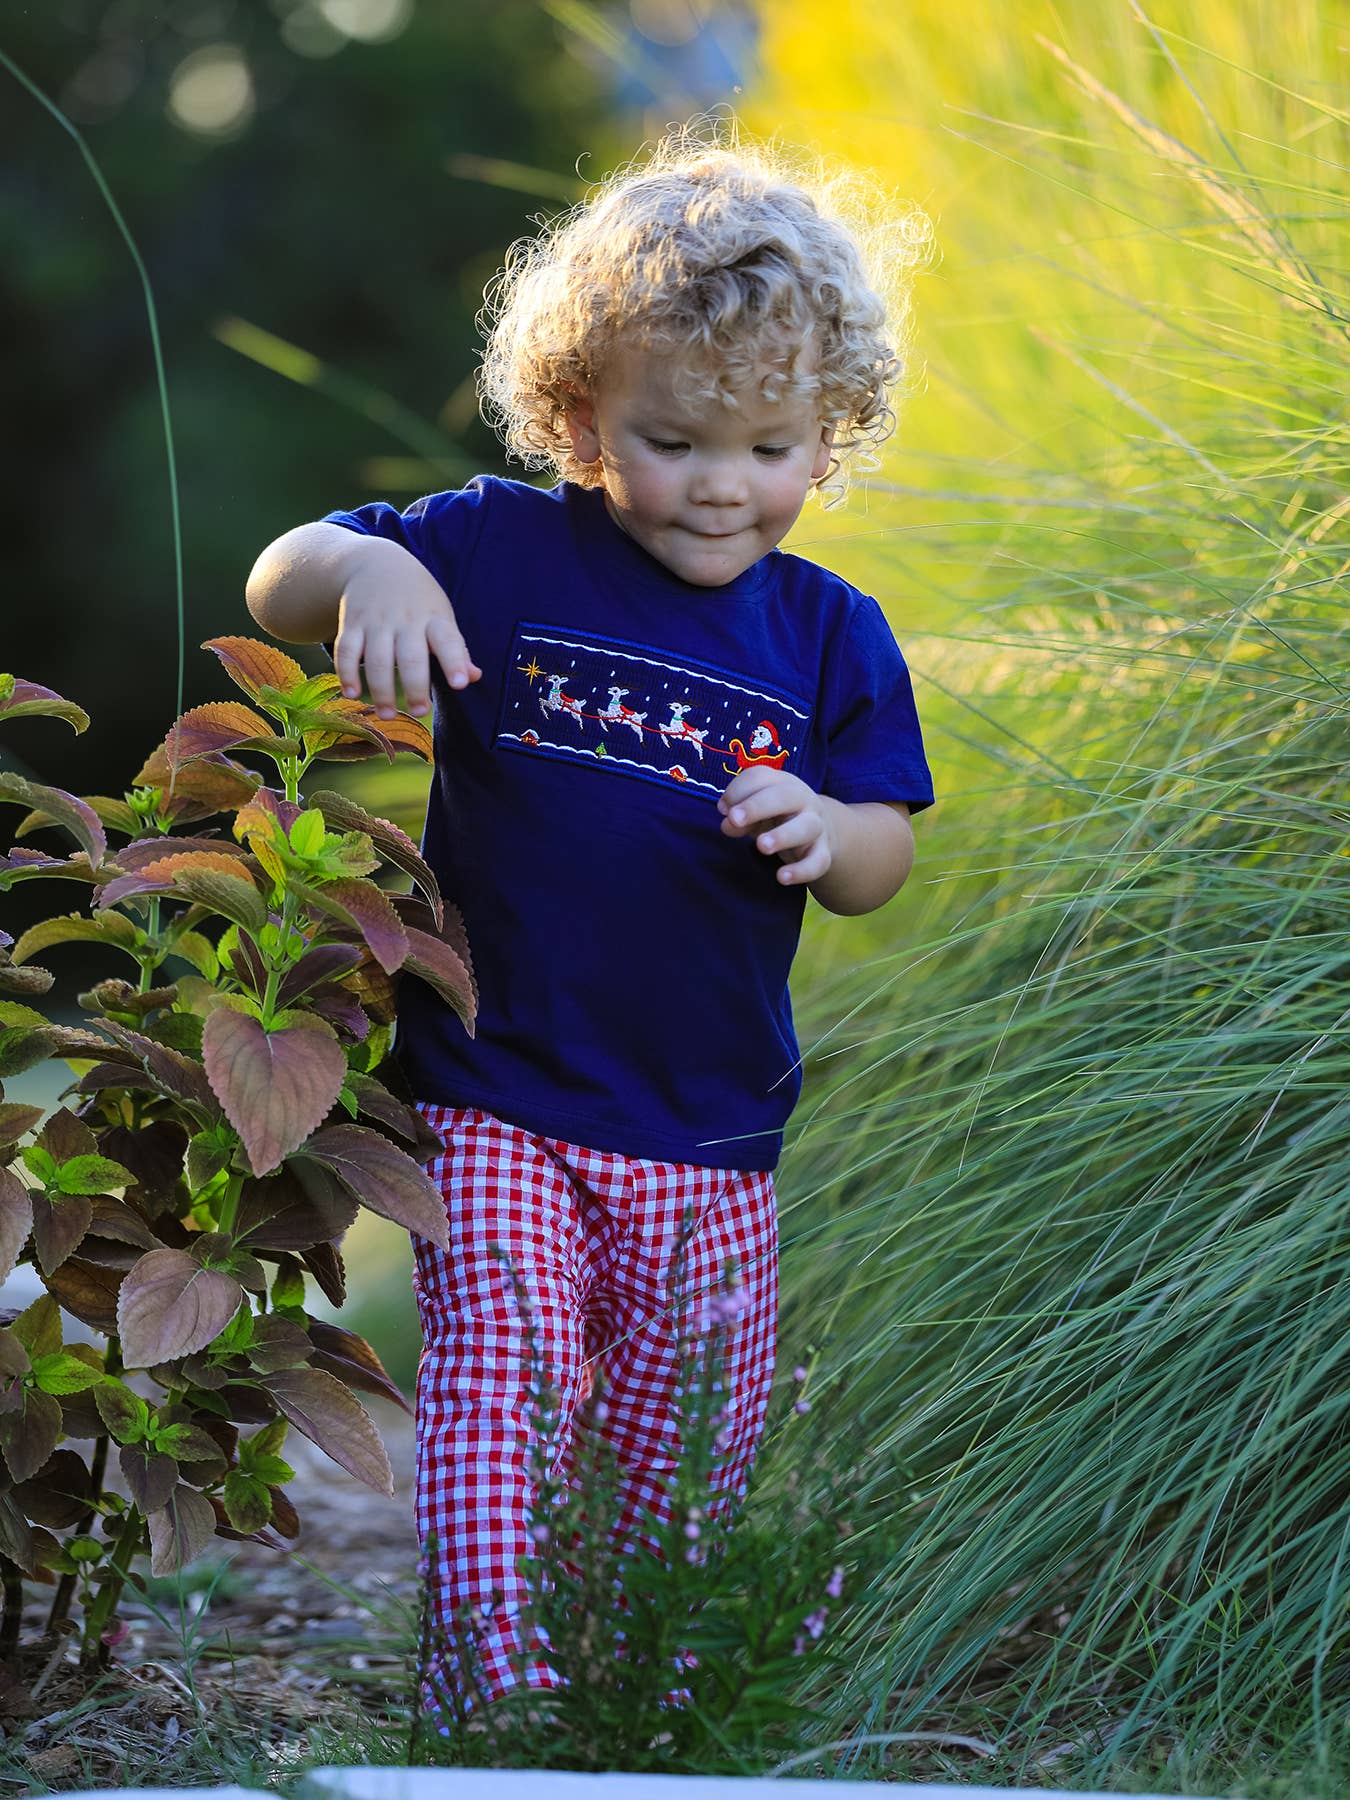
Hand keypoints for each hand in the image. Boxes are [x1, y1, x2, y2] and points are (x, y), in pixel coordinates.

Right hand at [333, 537, 481, 718]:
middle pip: (410, 657)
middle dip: (415, 687)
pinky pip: (346, 650)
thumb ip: (455, 648)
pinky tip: (351, 693)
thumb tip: (473, 677)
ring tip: (387, 715)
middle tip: (420, 712)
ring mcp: (376, 621)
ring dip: (381, 690)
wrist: (375, 562)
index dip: (454, 662)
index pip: (447, 640)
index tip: (459, 683)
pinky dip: (346, 673)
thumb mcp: (441, 615)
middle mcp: (405, 619)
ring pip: (377, 659)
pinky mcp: (351, 623)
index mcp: (434, 618)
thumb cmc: (418, 599)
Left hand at [716, 768, 836, 886]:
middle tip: (735, 819)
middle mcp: (803, 800)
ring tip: (761, 846)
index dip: (738, 791)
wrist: (819, 831)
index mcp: (782, 783)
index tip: (723, 810)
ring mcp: (816, 826)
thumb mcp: (756, 812)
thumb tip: (728, 825)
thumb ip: (739, 816)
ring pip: (806, 827)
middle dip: (757, 806)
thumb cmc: (777, 816)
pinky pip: (817, 861)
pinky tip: (782, 878)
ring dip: (783, 836)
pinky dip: (801, 871)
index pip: (760, 777)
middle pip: (785, 796)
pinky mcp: (823, 852)